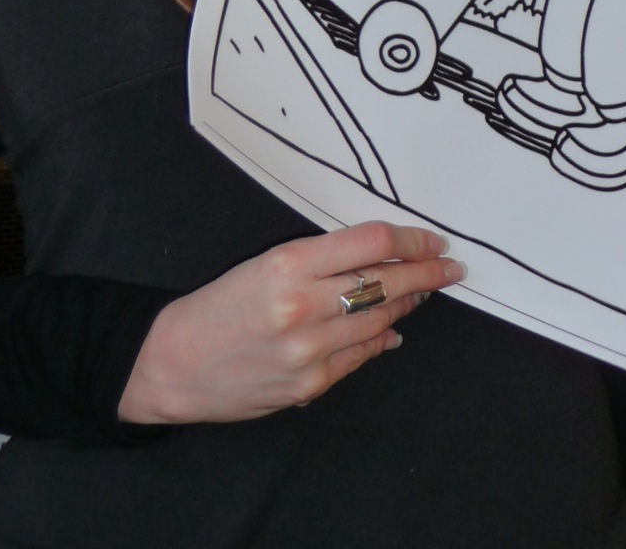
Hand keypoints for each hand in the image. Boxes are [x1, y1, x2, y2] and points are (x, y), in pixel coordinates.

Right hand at [118, 222, 464, 424]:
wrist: (173, 365)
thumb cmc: (218, 305)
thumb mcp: (266, 263)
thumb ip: (322, 260)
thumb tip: (381, 260)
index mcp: (290, 264)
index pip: (372, 244)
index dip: (413, 240)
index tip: (434, 239)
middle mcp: (304, 306)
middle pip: (387, 282)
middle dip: (428, 272)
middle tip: (452, 266)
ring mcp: (310, 351)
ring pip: (381, 320)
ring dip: (409, 304)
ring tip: (424, 291)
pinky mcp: (311, 385)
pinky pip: (361, 356)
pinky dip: (381, 339)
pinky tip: (394, 329)